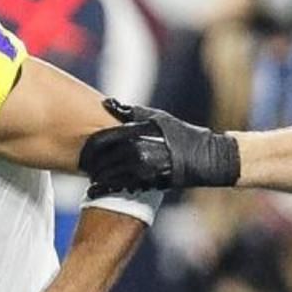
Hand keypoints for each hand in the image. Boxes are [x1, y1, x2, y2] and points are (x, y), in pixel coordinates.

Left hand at [79, 99, 239, 196]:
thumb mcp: (157, 118)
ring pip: (110, 177)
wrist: (204, 158)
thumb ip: (131, 112)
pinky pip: (123, 188)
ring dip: (100, 179)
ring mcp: (142, 170)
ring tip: (93, 180)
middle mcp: (137, 152)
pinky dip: (111, 189)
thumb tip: (107, 102)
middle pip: (104, 161)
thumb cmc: (181, 134)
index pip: (103, 141)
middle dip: (94, 165)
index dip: (92, 146)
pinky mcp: (148, 184)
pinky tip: (104, 189)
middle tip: (87, 167)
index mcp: (136, 133)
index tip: (87, 148)